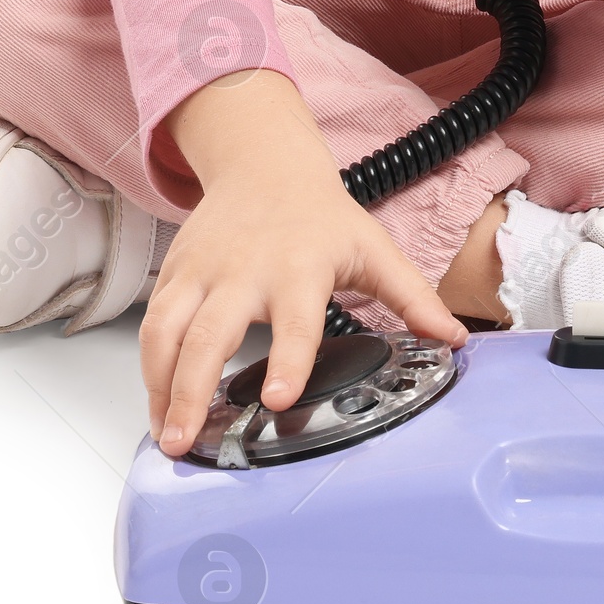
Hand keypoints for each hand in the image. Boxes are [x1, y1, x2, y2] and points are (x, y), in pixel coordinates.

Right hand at [141, 72, 466, 456]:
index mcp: (299, 268)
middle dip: (193, 390)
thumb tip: (454, 340)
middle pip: (209, 335)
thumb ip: (412, 297)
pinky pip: (152, 325)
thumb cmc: (319, 215)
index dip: (288, 360)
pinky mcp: (175, 274)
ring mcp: (202, 272)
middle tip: (188, 439)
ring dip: (159, 387)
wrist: (264, 164)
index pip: (294, 321)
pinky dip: (149, 369)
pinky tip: (157, 404)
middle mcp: (244, 272)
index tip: (280, 400)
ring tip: (166, 435)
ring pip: (166, 332)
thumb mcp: (372, 249)